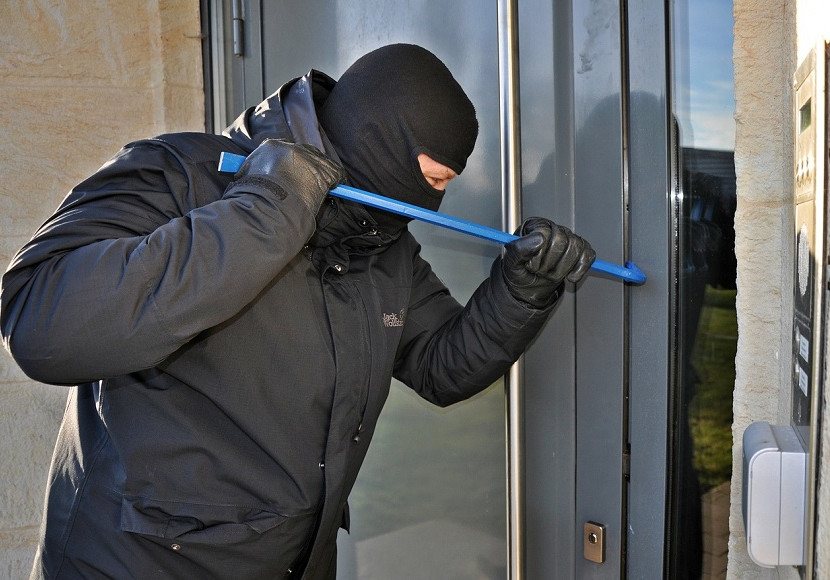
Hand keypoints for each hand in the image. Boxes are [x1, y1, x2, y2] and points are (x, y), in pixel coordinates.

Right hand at [231, 139, 345, 215]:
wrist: (267, 205)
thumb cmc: (253, 196)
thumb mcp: (244, 177)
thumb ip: (251, 171)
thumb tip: (246, 176)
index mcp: (270, 147)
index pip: (284, 150)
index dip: (290, 163)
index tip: (291, 172)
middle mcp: (291, 148)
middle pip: (305, 153)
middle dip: (306, 166)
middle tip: (306, 181)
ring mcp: (310, 159)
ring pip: (321, 162)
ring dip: (320, 174)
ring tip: (319, 187)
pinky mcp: (325, 170)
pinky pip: (336, 173)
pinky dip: (337, 182)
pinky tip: (334, 189)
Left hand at [502, 217, 595, 307]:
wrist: (528, 289)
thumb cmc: (519, 272)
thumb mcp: (510, 263)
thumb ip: (518, 249)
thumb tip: (538, 238)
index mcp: (534, 226)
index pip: (544, 233)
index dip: (538, 254)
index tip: (531, 265)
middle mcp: (553, 229)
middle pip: (562, 241)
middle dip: (550, 264)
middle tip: (540, 271)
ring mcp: (568, 238)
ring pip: (576, 248)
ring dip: (562, 269)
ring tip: (549, 274)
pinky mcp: (580, 251)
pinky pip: (588, 256)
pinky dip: (579, 270)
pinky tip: (568, 276)